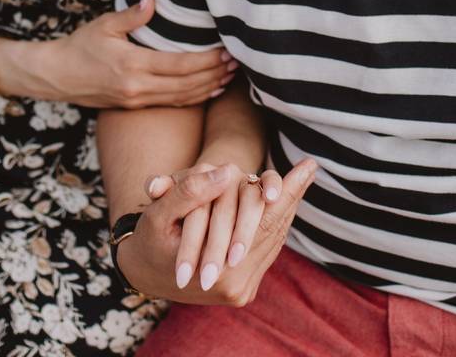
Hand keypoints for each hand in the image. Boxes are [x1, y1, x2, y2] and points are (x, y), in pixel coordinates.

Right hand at [34, 0, 235, 107]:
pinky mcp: (136, 106)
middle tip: (238, 62)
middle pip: (187, 84)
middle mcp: (138, 87)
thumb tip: (152, 0)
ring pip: (182, 98)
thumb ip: (131, 15)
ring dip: (209, 87)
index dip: (207, 61)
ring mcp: (138, 100)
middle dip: (215, 74)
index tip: (227, 51)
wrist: (57, 77)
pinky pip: (172, 104)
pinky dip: (194, 98)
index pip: (180, 66)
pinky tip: (210, 90)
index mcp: (133, 66)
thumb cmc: (80, 46)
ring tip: (231, 76)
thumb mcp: (103, 25)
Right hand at [116, 159, 316, 305]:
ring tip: (304, 177)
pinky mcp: (244, 288)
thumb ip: (192, 191)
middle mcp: (238, 286)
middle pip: (275, 230)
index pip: (265, 222)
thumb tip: (228, 170)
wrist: (144, 275)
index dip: (287, 190)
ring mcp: (243, 290)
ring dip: (288, 209)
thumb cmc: (149, 239)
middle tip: (311, 165)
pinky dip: (276, 224)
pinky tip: (286, 203)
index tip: (308, 164)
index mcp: (220, 271)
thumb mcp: (160, 214)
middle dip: (293, 195)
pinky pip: (267, 250)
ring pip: (275, 241)